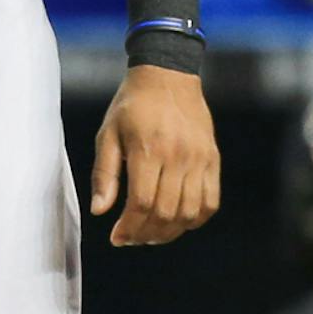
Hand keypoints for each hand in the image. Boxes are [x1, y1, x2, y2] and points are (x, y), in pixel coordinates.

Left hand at [90, 65, 218, 246]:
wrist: (168, 75)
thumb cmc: (132, 105)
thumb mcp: (108, 133)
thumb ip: (104, 174)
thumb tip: (99, 211)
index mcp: (147, 148)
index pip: (142, 203)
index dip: (129, 228)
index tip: (116, 237)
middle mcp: (178, 156)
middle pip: (166, 213)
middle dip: (146, 234)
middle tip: (131, 238)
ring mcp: (199, 158)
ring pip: (190, 213)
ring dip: (170, 232)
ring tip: (151, 234)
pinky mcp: (213, 159)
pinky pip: (210, 202)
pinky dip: (195, 220)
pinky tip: (176, 221)